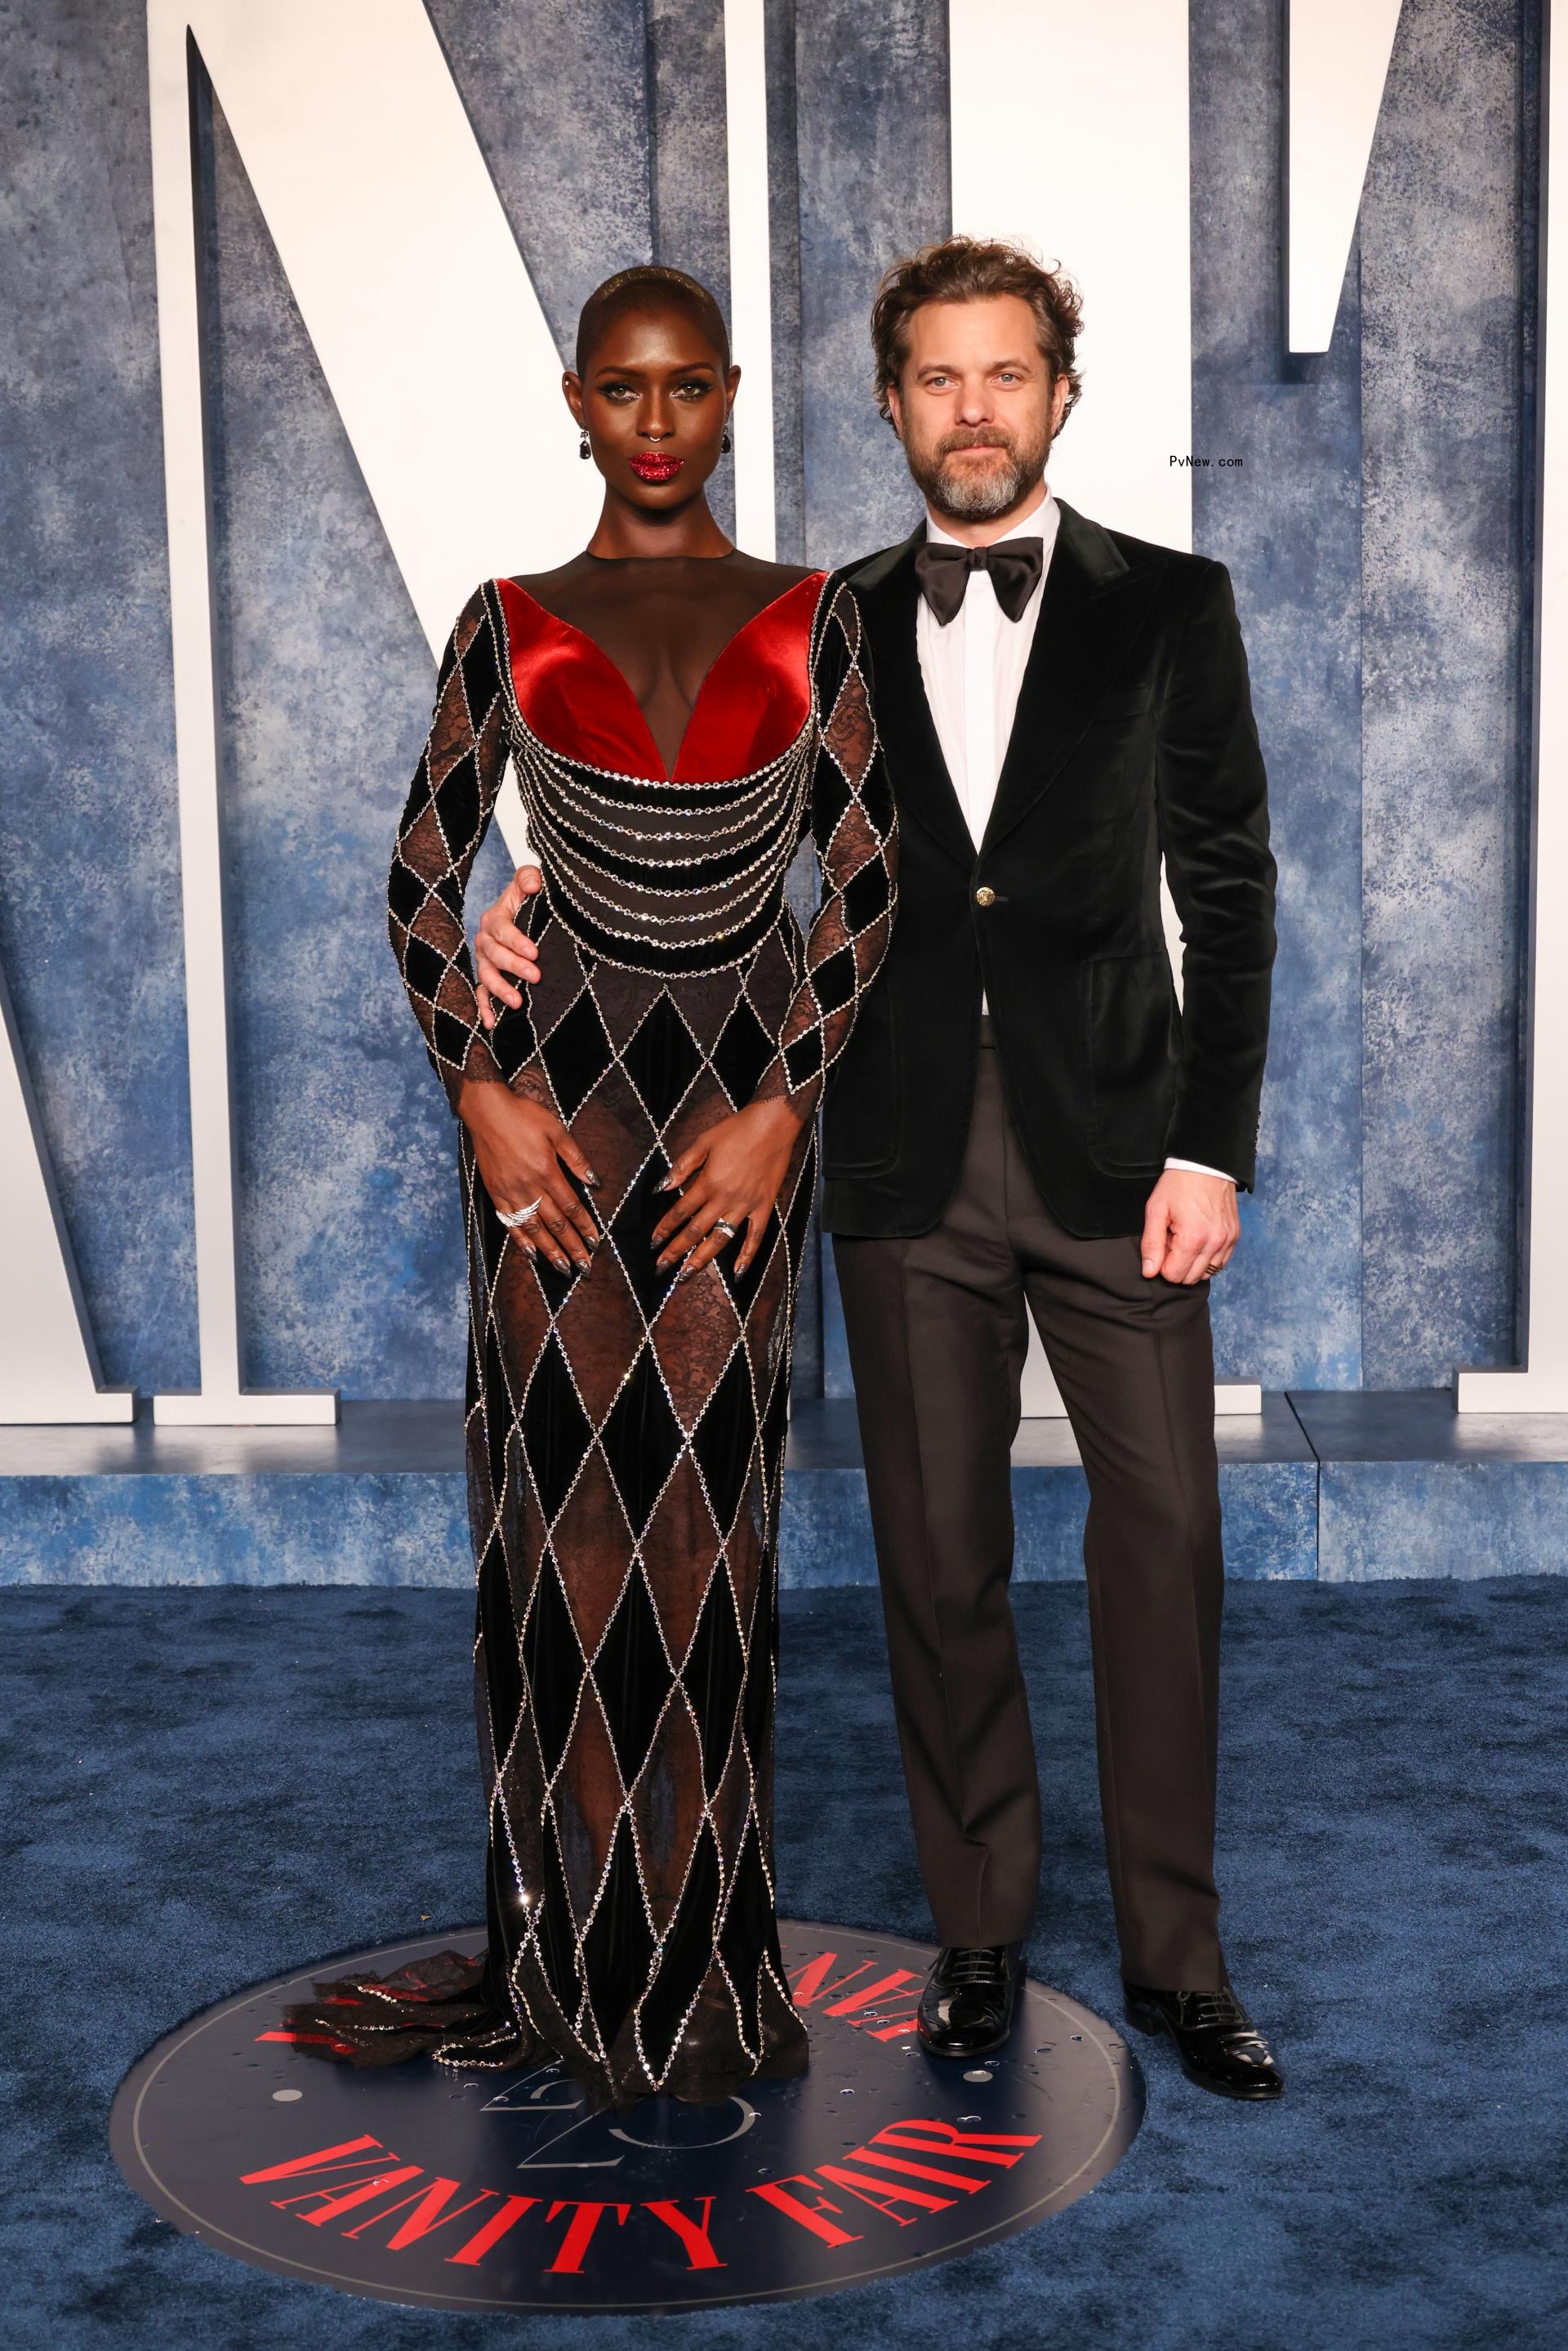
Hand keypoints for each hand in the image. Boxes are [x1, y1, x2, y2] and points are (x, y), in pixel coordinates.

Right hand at [457, 1075, 599, 1271]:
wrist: (487, 1111)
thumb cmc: (524, 1116)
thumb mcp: (557, 1130)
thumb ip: (576, 1158)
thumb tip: (595, 1182)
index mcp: (547, 1172)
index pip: (572, 1208)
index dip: (585, 1227)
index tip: (596, 1243)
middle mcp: (529, 1187)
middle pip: (555, 1224)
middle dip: (573, 1247)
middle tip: (586, 1267)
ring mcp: (510, 1192)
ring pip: (533, 1229)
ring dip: (550, 1251)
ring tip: (563, 1269)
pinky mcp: (495, 1193)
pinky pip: (510, 1223)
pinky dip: (521, 1240)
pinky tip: (532, 1254)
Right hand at [474, 865, 544, 1028]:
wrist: (525, 918)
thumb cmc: (528, 902)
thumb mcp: (528, 884)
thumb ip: (529, 878)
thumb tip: (533, 884)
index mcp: (495, 918)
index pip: (503, 930)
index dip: (517, 941)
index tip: (534, 952)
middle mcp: (485, 940)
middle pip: (495, 955)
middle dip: (515, 967)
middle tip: (536, 976)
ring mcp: (485, 962)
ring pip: (487, 976)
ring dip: (500, 989)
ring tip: (518, 1002)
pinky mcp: (487, 978)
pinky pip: (481, 995)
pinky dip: (484, 1010)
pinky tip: (491, 1025)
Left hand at [651, 1097, 809, 1278]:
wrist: (773, 1123)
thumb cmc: (737, 1129)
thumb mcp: (704, 1141)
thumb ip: (682, 1166)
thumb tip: (661, 1188)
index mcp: (708, 1182)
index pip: (680, 1211)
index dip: (665, 1228)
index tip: (653, 1243)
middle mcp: (725, 1198)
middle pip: (695, 1230)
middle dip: (676, 1251)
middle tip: (661, 1267)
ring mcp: (746, 1205)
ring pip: (720, 1239)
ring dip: (701, 1259)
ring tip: (686, 1275)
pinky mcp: (765, 1207)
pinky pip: (756, 1237)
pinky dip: (747, 1256)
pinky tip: (737, 1274)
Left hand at [1139, 1169, 1238, 1284]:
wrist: (1206, 1165)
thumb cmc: (1179, 1185)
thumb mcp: (1156, 1210)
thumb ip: (1151, 1244)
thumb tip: (1149, 1272)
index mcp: (1193, 1238)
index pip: (1174, 1275)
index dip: (1163, 1263)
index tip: (1163, 1243)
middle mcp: (1214, 1243)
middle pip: (1190, 1278)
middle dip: (1177, 1264)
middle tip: (1173, 1240)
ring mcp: (1227, 1241)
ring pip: (1207, 1273)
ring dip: (1193, 1263)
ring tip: (1187, 1238)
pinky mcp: (1234, 1236)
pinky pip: (1221, 1262)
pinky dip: (1208, 1258)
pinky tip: (1200, 1240)